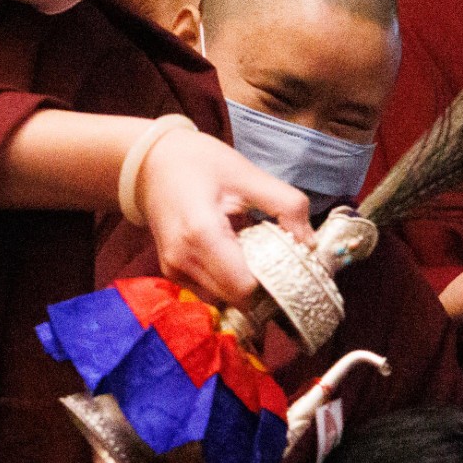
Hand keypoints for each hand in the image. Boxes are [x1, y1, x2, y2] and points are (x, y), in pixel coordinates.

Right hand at [132, 127, 312, 308]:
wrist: (150, 162)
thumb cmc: (199, 162)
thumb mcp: (248, 174)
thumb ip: (286, 205)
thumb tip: (311, 243)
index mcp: (202, 234)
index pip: (244, 289)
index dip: (271, 283)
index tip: (288, 265)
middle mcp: (183, 259)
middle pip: (235, 299)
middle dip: (260, 286)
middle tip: (277, 260)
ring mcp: (174, 269)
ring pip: (222, 300)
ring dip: (243, 284)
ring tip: (253, 253)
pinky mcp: (171, 272)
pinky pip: (209, 290)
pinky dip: (226, 280)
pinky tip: (233, 253)